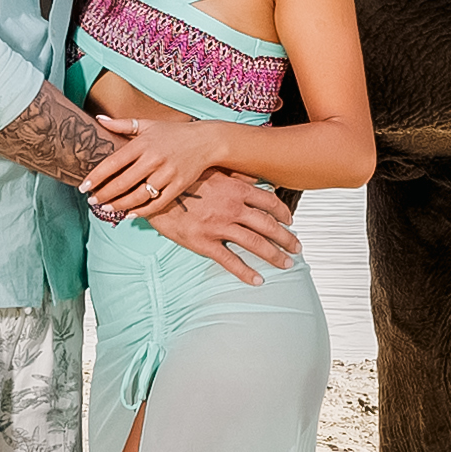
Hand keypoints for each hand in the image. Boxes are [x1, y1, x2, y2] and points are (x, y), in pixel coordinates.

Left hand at [81, 107, 248, 221]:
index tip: (83, 187)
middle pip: (123, 182)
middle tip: (92, 201)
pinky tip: (128, 214)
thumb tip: (98, 119)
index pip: (114, 163)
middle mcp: (154, 159)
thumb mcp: (148, 124)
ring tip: (106, 208)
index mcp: (143, 143)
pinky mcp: (178, 186)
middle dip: (104, 194)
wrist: (206, 141)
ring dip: (120, 205)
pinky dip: (141, 211)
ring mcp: (167, 174)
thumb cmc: (172, 133)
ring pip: (138, 196)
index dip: (97, 176)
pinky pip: (157, 204)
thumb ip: (122, 125)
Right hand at [154, 171, 299, 282]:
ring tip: (286, 264)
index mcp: (235, 189)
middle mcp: (232, 208)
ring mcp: (219, 226)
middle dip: (286, 238)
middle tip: (297, 247)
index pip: (270, 202)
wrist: (153, 192)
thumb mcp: (211, 171)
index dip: (284, 213)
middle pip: (268, 225)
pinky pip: (230, 261)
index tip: (291, 221)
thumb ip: (235, 176)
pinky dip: (246, 272)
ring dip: (274, 255)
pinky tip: (258, 280)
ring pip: (255, 244)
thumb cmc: (182, 179)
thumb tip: (255, 180)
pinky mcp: (204, 243)